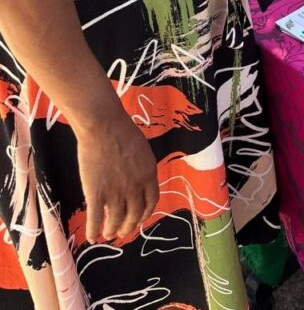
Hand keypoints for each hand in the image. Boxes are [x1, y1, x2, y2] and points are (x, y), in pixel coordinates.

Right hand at [75, 110, 158, 243]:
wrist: (103, 125)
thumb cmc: (122, 131)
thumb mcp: (143, 151)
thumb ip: (142, 169)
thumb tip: (140, 182)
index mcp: (149, 175)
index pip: (151, 203)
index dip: (145, 214)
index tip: (139, 219)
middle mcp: (135, 188)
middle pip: (134, 216)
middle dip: (129, 227)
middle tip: (123, 231)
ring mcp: (115, 192)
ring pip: (115, 221)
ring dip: (112, 231)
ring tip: (108, 235)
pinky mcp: (96, 194)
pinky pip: (95, 219)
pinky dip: (93, 231)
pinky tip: (92, 237)